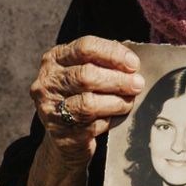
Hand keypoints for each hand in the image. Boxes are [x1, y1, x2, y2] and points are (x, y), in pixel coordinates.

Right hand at [29, 36, 144, 166]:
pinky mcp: (62, 135)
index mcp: (54, 60)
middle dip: (118, 80)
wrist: (63, 137)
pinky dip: (110, 120)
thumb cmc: (78, 95)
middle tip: (137, 84)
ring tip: (129, 101)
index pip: (84, 48)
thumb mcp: (82, 71)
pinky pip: (93, 126)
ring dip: (117, 102)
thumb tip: (132, 64)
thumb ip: (102, 63)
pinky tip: (116, 117)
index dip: (113, 53)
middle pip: (86, 76)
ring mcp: (52, 110)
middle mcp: (48, 83)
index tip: (133, 63)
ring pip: (89, 103)